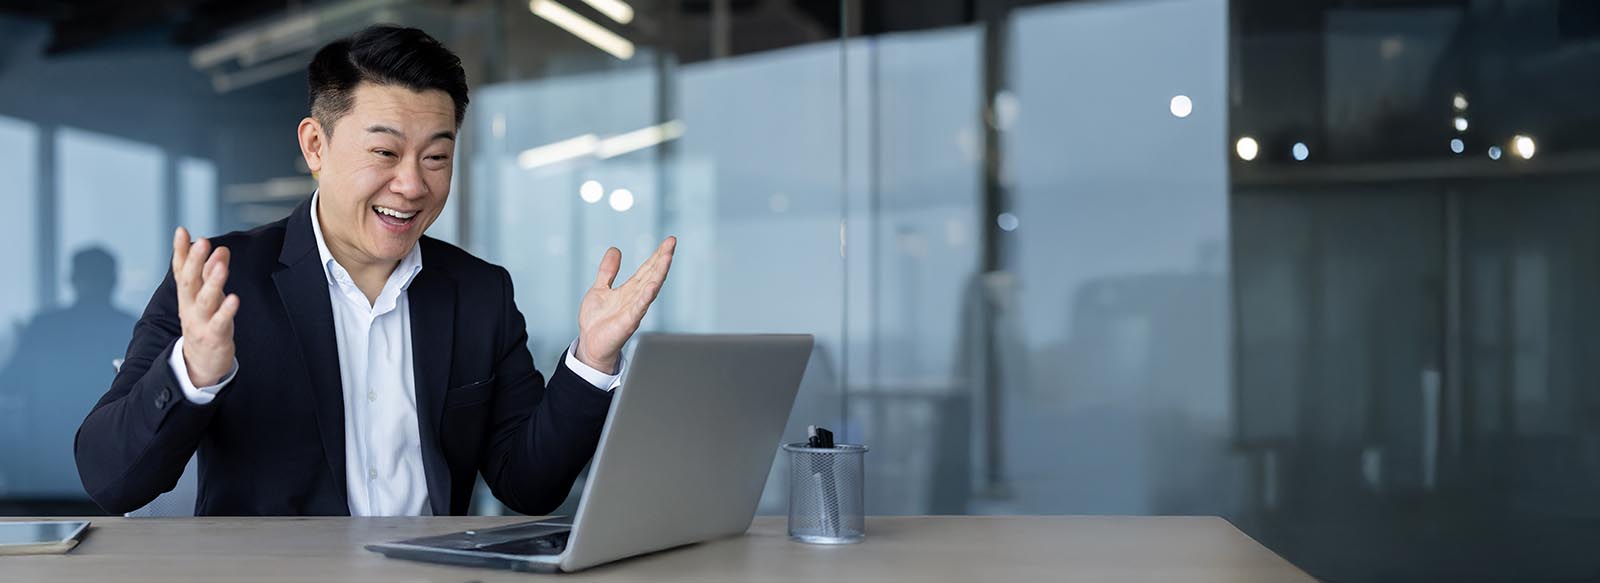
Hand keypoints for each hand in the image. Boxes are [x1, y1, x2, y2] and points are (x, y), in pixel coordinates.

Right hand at [172, 227, 239, 386]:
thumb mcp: (205, 297)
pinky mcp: (214, 337)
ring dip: (212, 282)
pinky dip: (226, 311)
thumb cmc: (204, 324)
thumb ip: (210, 273)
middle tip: (202, 242)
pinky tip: (234, 298)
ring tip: (220, 265)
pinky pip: (219, 323)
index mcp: (186, 295)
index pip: (181, 270)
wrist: (199, 364)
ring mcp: (201, 322)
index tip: (181, 231)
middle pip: (189, 282)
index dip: (180, 251)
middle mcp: (189, 307)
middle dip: (195, 261)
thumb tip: (220, 248)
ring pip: (205, 300)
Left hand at [576, 237, 675, 372]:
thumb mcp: (600, 288)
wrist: (590, 345)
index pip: (647, 268)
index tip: (669, 240)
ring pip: (650, 287)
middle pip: (652, 274)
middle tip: (672, 242)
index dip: (657, 254)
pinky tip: (653, 285)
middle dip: (663, 258)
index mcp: (630, 289)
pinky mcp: (628, 322)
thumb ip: (608, 271)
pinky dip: (646, 296)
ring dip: (659, 272)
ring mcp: (634, 309)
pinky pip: (639, 307)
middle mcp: (635, 297)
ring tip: (668, 257)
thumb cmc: (597, 321)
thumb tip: (615, 250)